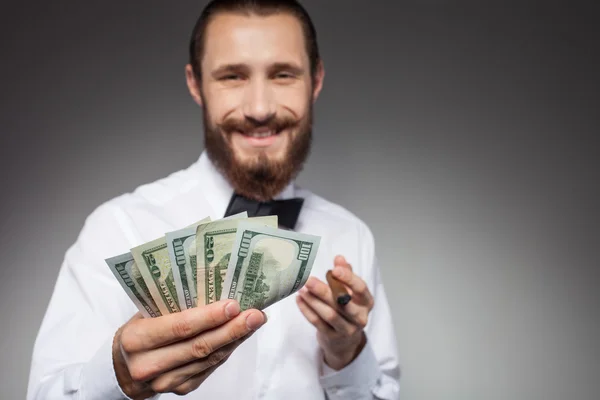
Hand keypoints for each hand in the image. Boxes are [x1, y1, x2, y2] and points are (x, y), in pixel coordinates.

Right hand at [112, 300, 265, 398]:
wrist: (122, 369)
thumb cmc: (138, 332)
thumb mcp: (144, 313)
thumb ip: (171, 304)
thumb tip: (214, 285)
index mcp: (137, 339)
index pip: (180, 327)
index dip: (209, 317)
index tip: (234, 305)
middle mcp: (149, 364)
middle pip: (199, 346)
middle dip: (232, 329)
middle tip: (255, 314)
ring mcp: (165, 382)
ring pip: (209, 359)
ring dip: (235, 339)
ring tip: (255, 321)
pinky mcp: (181, 389)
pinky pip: (210, 368)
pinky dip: (228, 350)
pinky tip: (241, 336)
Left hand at [296, 255, 373, 369]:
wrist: (345, 341)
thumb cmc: (348, 308)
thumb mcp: (351, 292)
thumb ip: (346, 274)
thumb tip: (339, 258)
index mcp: (367, 302)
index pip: (360, 288)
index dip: (348, 278)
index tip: (334, 269)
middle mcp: (360, 317)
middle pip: (342, 303)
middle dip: (324, 291)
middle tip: (308, 280)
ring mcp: (347, 330)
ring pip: (329, 314)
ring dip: (313, 301)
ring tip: (301, 289)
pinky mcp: (332, 337)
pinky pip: (318, 323)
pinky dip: (307, 310)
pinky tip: (299, 299)